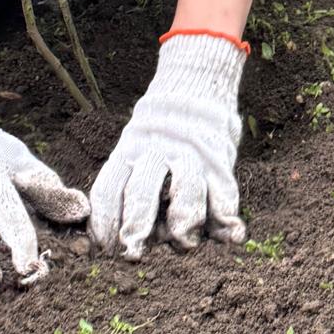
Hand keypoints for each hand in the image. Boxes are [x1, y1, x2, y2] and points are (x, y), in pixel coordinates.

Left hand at [89, 32, 247, 258]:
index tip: (104, 249)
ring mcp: (190, 154)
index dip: (103, 221)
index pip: (108, 188)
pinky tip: (230, 236)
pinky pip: (224, 192)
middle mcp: (156, 151)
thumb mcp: (134, 144)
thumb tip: (106, 239)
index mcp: (128, 149)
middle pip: (141, 193)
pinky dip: (227, 218)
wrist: (196, 80)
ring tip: (183, 243)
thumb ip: (127, 184)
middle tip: (132, 253)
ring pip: (186, 192)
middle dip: (135, 227)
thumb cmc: (158, 130)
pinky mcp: (219, 158)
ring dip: (184, 225)